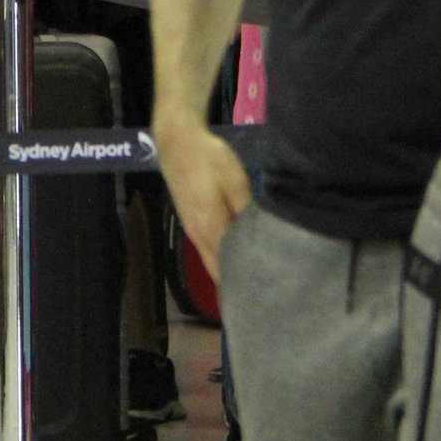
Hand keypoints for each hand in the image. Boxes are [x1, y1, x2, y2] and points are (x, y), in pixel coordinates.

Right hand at [154, 118, 251, 281]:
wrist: (178, 142)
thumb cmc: (209, 160)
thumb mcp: (235, 182)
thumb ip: (246, 212)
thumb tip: (262, 236)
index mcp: (211, 230)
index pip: (226, 271)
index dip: (243, 286)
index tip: (263, 298)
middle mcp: (198, 236)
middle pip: (217, 271)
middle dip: (236, 285)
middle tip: (261, 294)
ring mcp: (192, 230)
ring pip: (212, 261)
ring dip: (228, 272)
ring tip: (252, 279)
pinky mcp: (191, 221)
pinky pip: (208, 249)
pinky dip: (221, 258)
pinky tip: (237, 255)